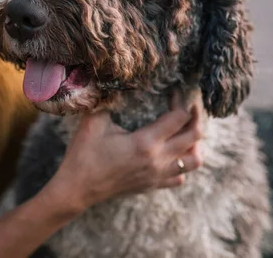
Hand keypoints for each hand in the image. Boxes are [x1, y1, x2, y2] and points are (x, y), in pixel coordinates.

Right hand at [43, 90, 203, 214]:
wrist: (77, 188)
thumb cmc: (84, 154)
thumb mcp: (94, 122)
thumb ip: (108, 101)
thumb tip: (116, 83)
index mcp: (146, 142)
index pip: (179, 117)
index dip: (180, 100)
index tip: (173, 92)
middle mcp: (158, 160)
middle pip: (195, 137)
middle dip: (196, 117)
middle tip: (188, 106)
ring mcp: (157, 175)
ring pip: (195, 161)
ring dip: (195, 143)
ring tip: (185, 131)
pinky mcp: (152, 185)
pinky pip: (180, 177)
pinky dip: (182, 164)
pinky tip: (171, 154)